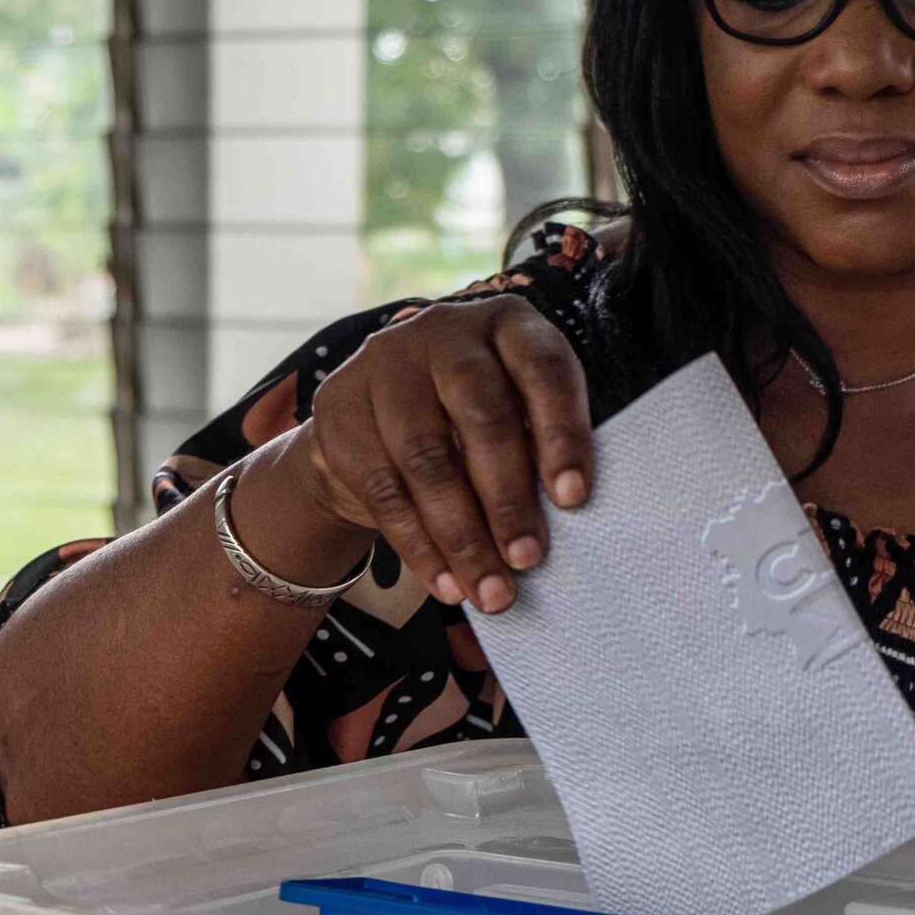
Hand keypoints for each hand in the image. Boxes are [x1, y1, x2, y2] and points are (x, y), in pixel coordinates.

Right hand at [287, 295, 591, 612]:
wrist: (369, 420)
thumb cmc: (469, 423)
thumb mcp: (512, 410)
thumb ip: (536, 445)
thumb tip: (565, 520)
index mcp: (505, 323)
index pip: (542, 368)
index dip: (562, 433)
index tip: (574, 499)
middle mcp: (443, 332)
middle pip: (481, 415)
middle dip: (508, 498)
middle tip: (528, 560)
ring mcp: (385, 366)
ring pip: (428, 459)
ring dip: (463, 536)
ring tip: (491, 591)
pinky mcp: (340, 410)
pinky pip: (383, 489)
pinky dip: (418, 546)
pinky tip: (445, 583)